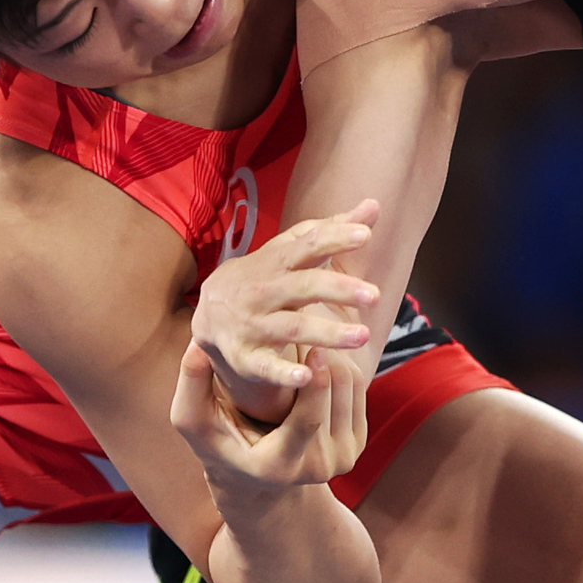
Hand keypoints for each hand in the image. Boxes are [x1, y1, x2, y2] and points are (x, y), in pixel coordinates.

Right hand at [172, 330, 369, 494]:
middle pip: (334, 397)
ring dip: (331, 354)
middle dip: (322, 356)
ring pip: (349, 387)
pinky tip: (317, 352)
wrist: (253, 475)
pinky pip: (357, 390)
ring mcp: (340, 460)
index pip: (307, 422)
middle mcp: (316, 469)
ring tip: (307, 335)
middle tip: (306, 324)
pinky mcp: (355, 445)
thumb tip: (197, 344)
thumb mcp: (193, 417)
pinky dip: (340, 363)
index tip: (312, 347)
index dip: (313, 382)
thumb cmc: (217, 439)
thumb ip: (192, 383)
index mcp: (278, 465)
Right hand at [186, 202, 386, 418]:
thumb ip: (330, 230)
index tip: (364, 234)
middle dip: (337, 289)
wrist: (208, 314)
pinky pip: (265, 366)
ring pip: (291, 328)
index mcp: (276, 261)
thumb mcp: (289, 250)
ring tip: (363, 336)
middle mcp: (264, 291)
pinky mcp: (246, 357)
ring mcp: (253, 325)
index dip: (334, 238)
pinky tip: (306, 377)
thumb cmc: (264, 276)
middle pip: (302, 287)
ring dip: (327, 333)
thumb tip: (374, 205)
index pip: (306, 245)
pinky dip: (283, 373)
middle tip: (375, 295)